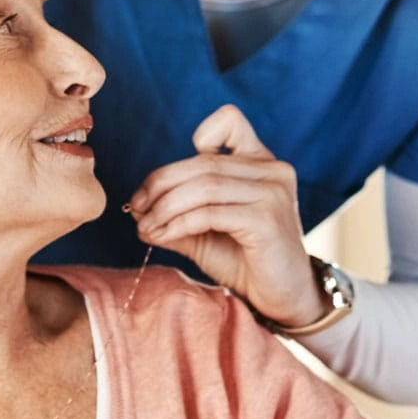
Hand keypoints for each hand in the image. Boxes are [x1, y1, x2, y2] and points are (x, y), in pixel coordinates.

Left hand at [126, 104, 328, 328]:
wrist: (280, 298)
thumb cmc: (245, 260)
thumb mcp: (205, 230)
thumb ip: (176, 213)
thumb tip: (137, 208)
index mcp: (261, 161)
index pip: (230, 121)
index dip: (198, 138)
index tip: (172, 178)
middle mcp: (272, 170)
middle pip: (201, 163)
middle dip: (160, 184)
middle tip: (138, 209)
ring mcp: (272, 193)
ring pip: (203, 187)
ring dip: (165, 208)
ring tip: (146, 227)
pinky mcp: (266, 220)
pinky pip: (209, 213)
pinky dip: (178, 223)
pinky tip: (163, 236)